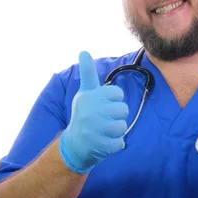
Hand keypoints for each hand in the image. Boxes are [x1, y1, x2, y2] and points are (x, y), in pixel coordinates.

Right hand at [59, 51, 129, 173]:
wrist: (74, 145)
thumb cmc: (84, 114)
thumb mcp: (85, 93)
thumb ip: (87, 73)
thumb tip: (83, 51)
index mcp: (89, 96)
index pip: (119, 93)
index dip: (114, 100)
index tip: (103, 105)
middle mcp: (90, 111)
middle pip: (123, 110)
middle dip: (117, 117)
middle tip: (104, 120)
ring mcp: (94, 129)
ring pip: (123, 127)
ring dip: (117, 131)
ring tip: (104, 131)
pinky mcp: (99, 146)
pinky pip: (120, 143)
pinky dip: (116, 145)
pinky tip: (105, 142)